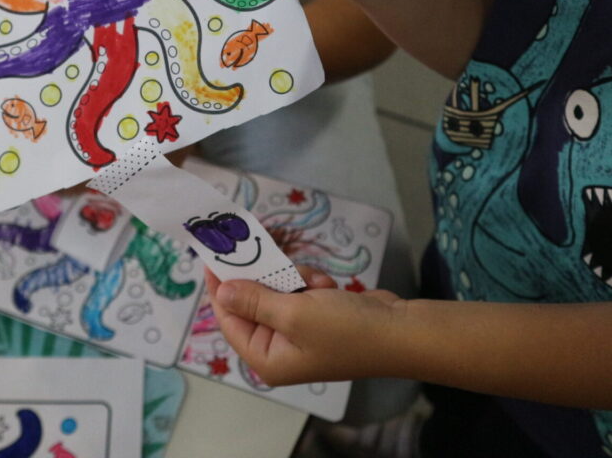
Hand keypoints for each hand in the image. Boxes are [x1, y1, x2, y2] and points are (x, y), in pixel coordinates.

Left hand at [204, 266, 405, 385]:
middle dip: (266, 279)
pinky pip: (299, 290)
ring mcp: (298, 333)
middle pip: (252, 302)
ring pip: (277, 290)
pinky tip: (328, 285)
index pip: (229, 319)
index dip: (219, 286)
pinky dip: (310, 282)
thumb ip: (254, 299)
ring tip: (316, 283)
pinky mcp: (317, 317)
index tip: (212, 256)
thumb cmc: (346, 329)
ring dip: (294, 278)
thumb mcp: (293, 312)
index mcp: (266, 359)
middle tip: (264, 252)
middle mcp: (278, 349)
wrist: (400, 331)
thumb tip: (221, 291)